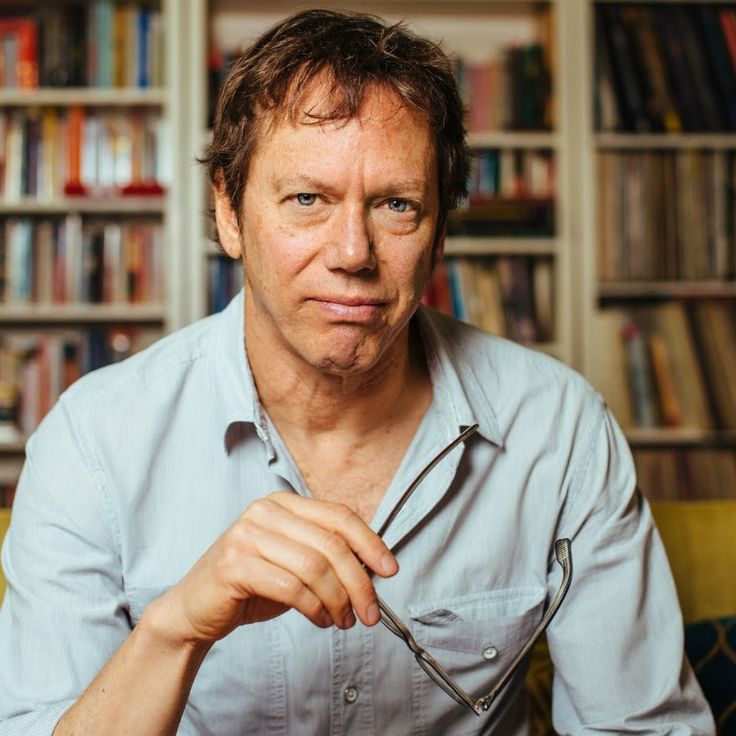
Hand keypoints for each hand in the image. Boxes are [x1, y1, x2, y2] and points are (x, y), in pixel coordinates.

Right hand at [150, 492, 398, 646]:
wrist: (194, 609)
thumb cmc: (250, 585)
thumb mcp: (294, 562)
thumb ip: (326, 556)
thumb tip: (375, 568)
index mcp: (283, 503)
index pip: (339, 516)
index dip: (370, 542)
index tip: (390, 569)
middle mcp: (264, 511)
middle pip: (331, 544)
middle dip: (359, 582)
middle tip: (370, 613)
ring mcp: (247, 535)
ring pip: (315, 567)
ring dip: (338, 600)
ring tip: (343, 620)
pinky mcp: (235, 565)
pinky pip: (292, 588)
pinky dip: (315, 608)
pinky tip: (320, 620)